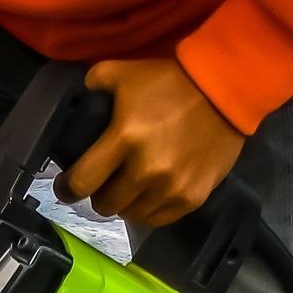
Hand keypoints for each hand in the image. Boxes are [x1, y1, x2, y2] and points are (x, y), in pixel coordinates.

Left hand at [57, 58, 243, 230]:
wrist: (226, 88)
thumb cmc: (172, 81)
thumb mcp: (124, 72)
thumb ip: (94, 84)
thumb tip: (79, 99)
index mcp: (124, 138)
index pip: (82, 182)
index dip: (68, 188)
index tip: (66, 187)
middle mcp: (146, 169)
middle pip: (105, 205)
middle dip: (99, 194)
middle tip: (104, 182)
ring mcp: (171, 187)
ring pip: (130, 215)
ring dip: (125, 203)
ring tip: (130, 187)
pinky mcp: (192, 198)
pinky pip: (157, 219)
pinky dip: (149, 210)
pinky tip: (150, 194)